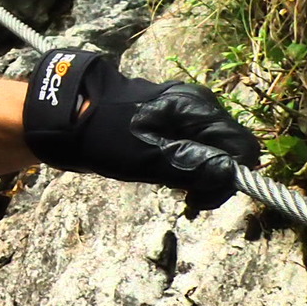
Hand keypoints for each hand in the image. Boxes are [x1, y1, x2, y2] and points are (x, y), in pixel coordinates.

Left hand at [23, 49, 259, 206]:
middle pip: (229, 149)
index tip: (200, 200)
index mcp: (198, 107)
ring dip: (198, 173)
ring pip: (212, 151)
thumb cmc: (104, 137)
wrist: (64, 119)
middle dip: (214, 176)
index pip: (242, 148)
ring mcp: (184, 111)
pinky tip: (161, 171)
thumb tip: (232, 175)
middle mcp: (198, 105)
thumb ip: (193, 167)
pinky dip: (185, 165)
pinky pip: (193, 147)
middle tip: (181, 194)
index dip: (230, 178)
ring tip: (166, 182)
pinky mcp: (170, 121)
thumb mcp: (149, 158)